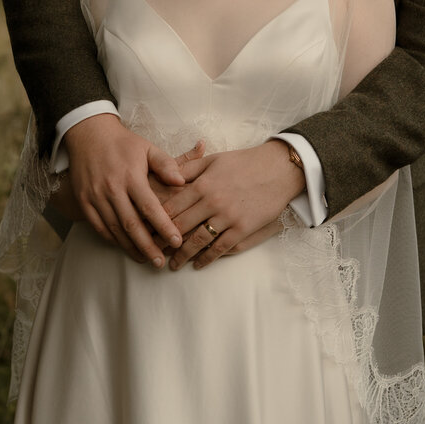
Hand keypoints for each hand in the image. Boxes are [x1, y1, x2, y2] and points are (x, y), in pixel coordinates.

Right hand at [63, 112, 185, 266]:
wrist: (89, 134)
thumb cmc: (123, 143)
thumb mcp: (147, 148)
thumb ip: (166, 164)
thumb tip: (182, 181)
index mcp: (131, 176)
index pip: (150, 207)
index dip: (164, 226)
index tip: (177, 241)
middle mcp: (112, 188)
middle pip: (131, 225)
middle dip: (148, 246)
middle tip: (161, 262)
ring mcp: (95, 196)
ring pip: (114, 230)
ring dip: (130, 247)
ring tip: (146, 259)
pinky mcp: (84, 201)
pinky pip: (99, 227)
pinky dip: (112, 240)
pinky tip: (125, 247)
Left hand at [162, 140, 304, 270]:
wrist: (278, 169)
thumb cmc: (244, 162)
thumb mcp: (214, 159)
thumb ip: (189, 167)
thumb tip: (168, 174)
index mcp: (202, 184)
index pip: (172, 207)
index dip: (156, 221)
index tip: (146, 231)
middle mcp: (212, 202)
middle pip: (180, 226)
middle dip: (164, 242)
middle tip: (154, 252)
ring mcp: (227, 217)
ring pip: (197, 241)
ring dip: (183, 255)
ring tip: (173, 264)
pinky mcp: (243, 229)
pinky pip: (220, 248)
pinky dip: (207, 259)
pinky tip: (198, 264)